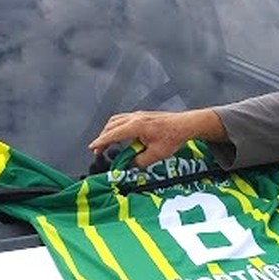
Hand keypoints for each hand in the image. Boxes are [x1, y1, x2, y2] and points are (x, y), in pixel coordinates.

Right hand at [88, 109, 223, 167]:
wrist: (185, 125)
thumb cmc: (173, 138)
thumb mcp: (156, 155)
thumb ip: (140, 161)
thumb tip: (130, 165)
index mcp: (136, 126)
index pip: (113, 134)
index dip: (101, 142)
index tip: (92, 148)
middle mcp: (135, 118)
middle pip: (112, 125)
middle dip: (103, 137)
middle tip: (98, 150)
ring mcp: (139, 114)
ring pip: (117, 120)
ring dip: (109, 130)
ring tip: (106, 143)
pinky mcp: (143, 115)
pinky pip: (124, 119)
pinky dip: (117, 126)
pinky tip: (120, 135)